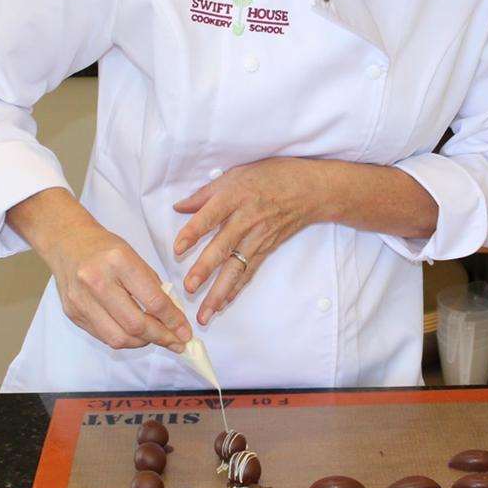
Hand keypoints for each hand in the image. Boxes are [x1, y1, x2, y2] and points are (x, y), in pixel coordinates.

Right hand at [28, 197, 192, 352]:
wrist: (67, 242)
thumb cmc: (106, 248)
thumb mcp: (135, 257)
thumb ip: (153, 287)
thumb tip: (172, 319)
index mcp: (119, 262)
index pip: (153, 300)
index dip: (173, 321)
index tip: (185, 332)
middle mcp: (97, 282)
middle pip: (135, 324)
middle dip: (161, 338)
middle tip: (176, 342)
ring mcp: (81, 300)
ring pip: (118, 338)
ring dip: (142, 343)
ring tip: (155, 338)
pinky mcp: (72, 314)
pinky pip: (103, 336)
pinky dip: (124, 339)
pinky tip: (135, 334)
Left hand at [172, 158, 324, 325]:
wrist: (309, 189)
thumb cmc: (270, 176)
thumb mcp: (235, 174)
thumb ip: (205, 194)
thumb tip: (178, 207)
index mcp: (234, 196)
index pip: (210, 216)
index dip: (193, 232)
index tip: (177, 249)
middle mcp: (246, 219)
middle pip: (223, 246)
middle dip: (206, 268)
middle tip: (189, 287)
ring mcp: (258, 237)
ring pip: (236, 268)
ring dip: (219, 292)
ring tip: (205, 312)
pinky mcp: (267, 249)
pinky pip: (249, 272)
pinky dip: (236, 290)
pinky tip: (223, 305)